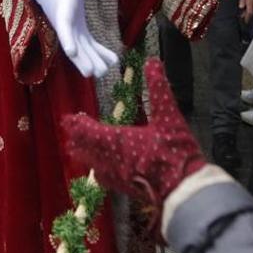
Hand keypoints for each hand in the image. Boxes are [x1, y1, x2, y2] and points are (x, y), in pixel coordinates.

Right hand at [27, 0, 117, 77]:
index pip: (64, 28)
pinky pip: (89, 46)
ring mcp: (73, 31)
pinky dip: (99, 53)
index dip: (67, 40)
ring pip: (82, 50)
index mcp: (64, 11)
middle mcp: (66, 25)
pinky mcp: (79, 32)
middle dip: (82, 59)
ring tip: (103, 73)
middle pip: (73, 45)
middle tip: (91, 73)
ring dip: (92, 60)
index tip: (71, 52)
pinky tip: (113, 61)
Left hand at [63, 58, 206, 231]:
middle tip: (68, 132)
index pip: (92, 131)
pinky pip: (105, 179)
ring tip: (74, 149)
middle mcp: (114, 159)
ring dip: (83, 154)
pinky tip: (99, 172)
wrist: (184, 190)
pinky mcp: (127, 189)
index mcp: (120, 140)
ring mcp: (119, 176)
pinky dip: (97, 171)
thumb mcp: (170, 116)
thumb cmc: (176, 151)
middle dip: (78, 139)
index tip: (70, 118)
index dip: (80, 125)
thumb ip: (159, 88)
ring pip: (94, 164)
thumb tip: (152, 62)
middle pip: (88, 148)